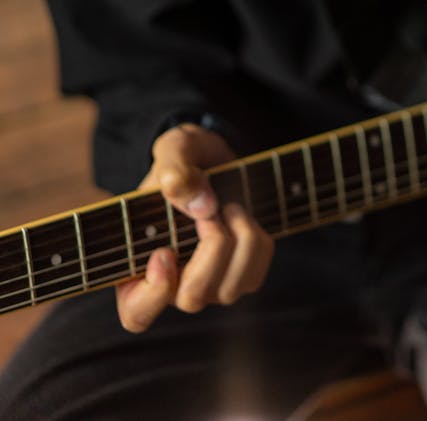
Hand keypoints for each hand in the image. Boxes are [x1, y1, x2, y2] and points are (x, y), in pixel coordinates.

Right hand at [116, 124, 273, 332]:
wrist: (216, 159)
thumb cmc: (184, 158)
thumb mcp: (173, 148)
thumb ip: (175, 168)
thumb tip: (201, 205)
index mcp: (137, 263)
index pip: (136, 313)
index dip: (152, 295)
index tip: (164, 252)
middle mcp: (173, 283)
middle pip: (193, 298)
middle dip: (211, 250)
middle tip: (211, 210)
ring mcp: (208, 284)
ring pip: (230, 290)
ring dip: (238, 239)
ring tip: (228, 204)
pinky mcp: (239, 276)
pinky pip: (255, 274)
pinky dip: (256, 239)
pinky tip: (240, 213)